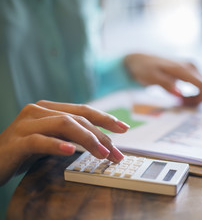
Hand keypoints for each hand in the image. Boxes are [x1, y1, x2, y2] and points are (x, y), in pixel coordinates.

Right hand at [0, 100, 129, 184]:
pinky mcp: (15, 141)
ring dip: (87, 140)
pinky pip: (39, 141)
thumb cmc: (25, 150)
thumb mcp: (52, 139)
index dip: (105, 118)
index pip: (83, 110)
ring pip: (64, 125)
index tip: (124, 128)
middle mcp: (38, 111)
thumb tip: (103, 142)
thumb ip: (71, 135)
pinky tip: (69, 151)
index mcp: (49, 109)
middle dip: (101, 136)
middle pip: (78, 119)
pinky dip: (56, 145)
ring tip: (102, 154)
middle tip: (116, 153)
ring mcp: (26, 124)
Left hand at [124, 53, 201, 113]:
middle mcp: (191, 66)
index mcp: (182, 68)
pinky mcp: (190, 72)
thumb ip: (165, 85)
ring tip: (182, 105)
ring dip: (197, 100)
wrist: (140, 60)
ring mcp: (191, 68)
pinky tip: (182, 100)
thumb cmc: (144, 69)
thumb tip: (179, 95)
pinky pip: (198, 87)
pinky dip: (193, 96)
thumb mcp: (151, 77)